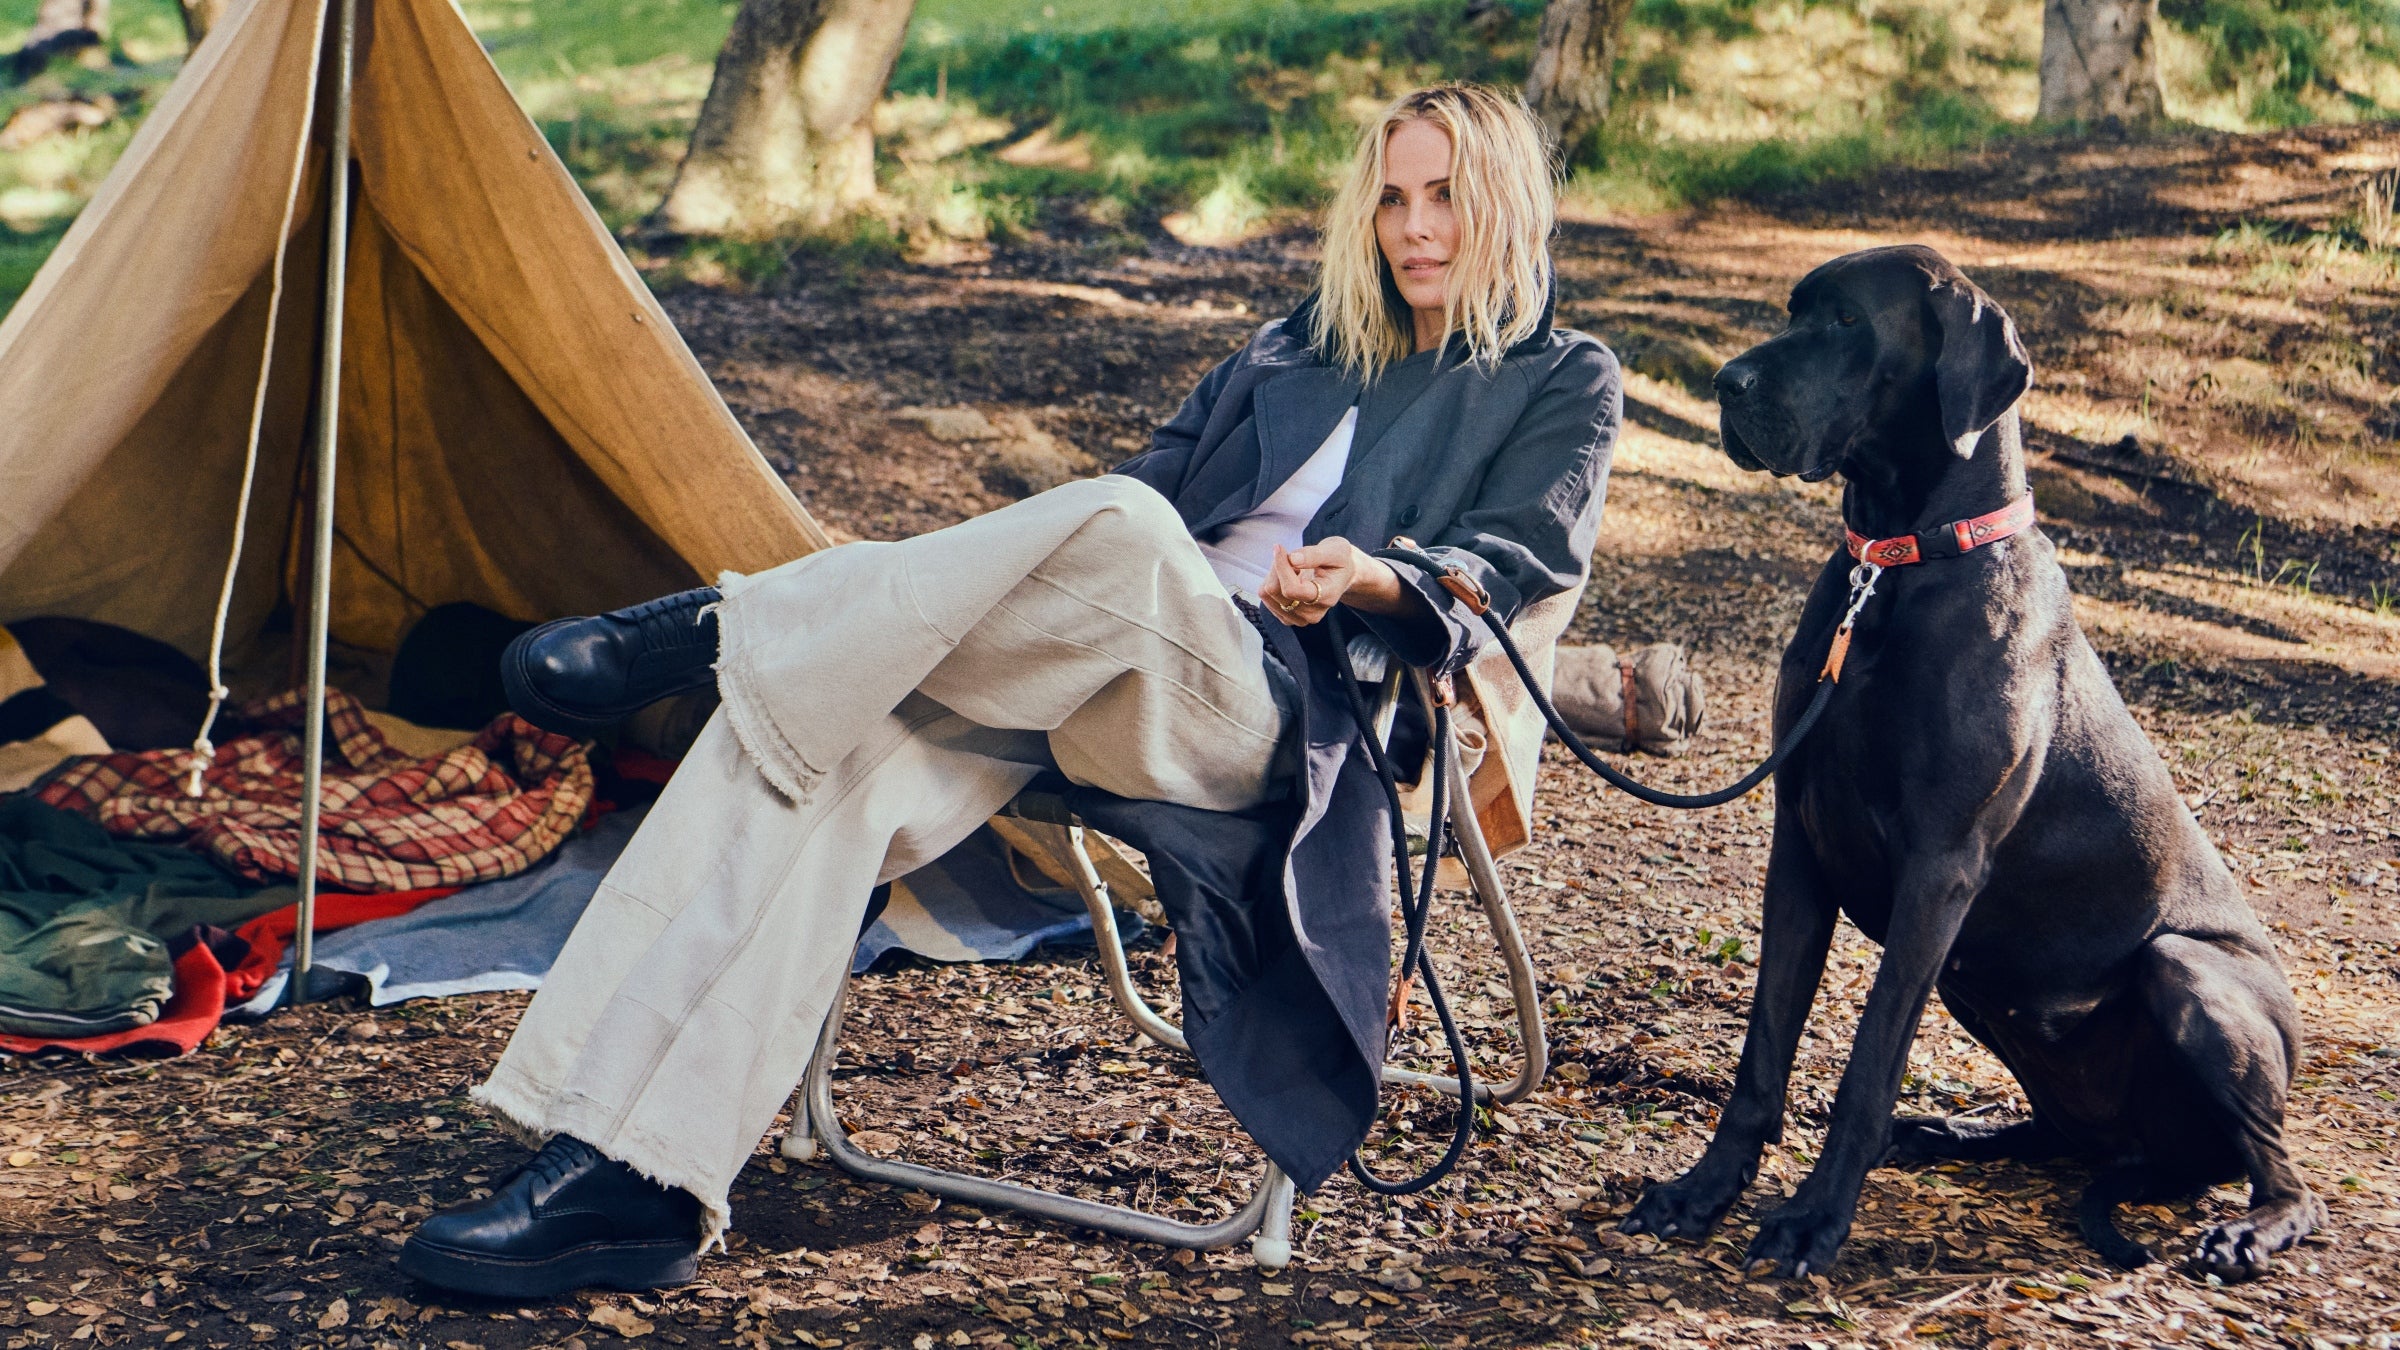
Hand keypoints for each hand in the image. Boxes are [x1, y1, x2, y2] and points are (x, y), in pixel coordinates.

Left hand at [1259, 538, 1405, 626]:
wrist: (1342, 575)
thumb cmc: (1339, 561)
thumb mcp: (1335, 550)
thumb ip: (1314, 555)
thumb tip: (1292, 559)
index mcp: (1327, 596)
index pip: (1293, 589)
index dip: (1281, 567)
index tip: (1279, 547)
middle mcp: (1312, 613)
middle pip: (1275, 590)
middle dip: (1278, 566)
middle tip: (1291, 555)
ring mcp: (1298, 618)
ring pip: (1267, 593)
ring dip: (1274, 573)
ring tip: (1293, 567)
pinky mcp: (1286, 616)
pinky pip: (1265, 596)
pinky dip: (1272, 581)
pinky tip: (1288, 576)